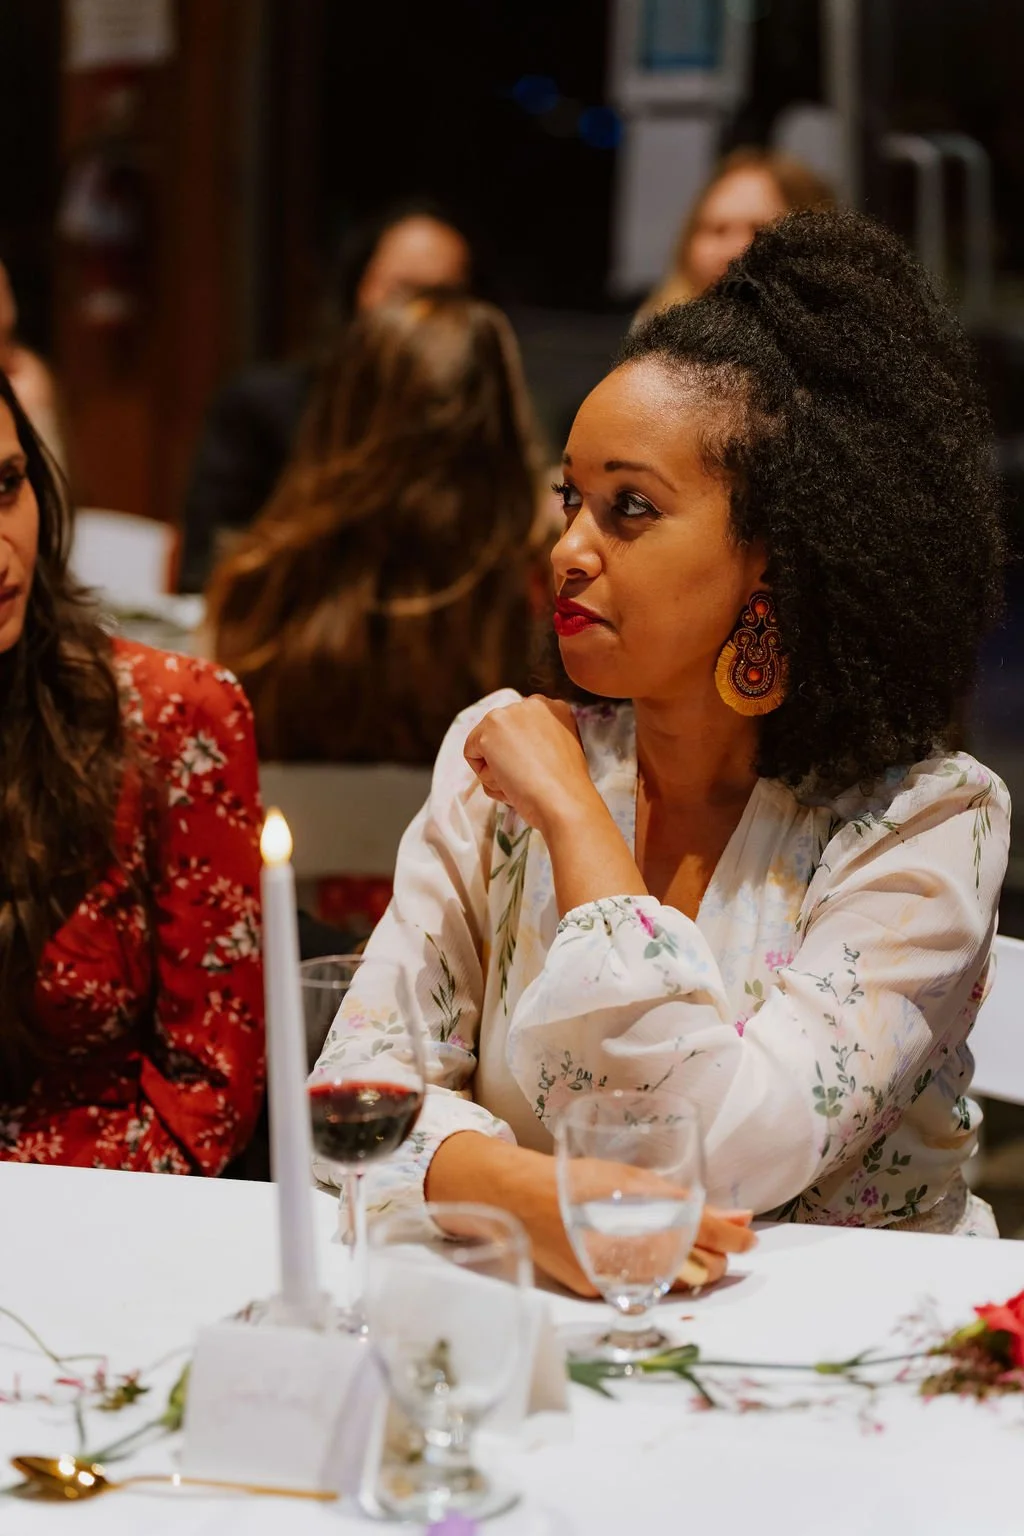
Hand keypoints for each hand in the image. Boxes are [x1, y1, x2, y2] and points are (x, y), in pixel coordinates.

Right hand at [425, 1133, 755, 1297]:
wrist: (521, 1200)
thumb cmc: (580, 1181)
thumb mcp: (635, 1181)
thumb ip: (686, 1203)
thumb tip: (741, 1218)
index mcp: (642, 1203)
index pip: (704, 1228)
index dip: (733, 1237)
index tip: (750, 1239)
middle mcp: (631, 1241)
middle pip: (698, 1266)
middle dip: (716, 1258)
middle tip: (719, 1245)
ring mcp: (616, 1272)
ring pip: (675, 1283)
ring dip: (691, 1271)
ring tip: (690, 1255)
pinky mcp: (601, 1290)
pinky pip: (642, 1289)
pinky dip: (656, 1278)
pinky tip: (653, 1263)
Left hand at [464, 695, 599, 834]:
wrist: (563, 801)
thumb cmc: (565, 788)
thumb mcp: (562, 750)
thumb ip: (541, 739)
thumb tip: (512, 749)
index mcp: (554, 708)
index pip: (521, 728)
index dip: (525, 755)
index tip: (539, 770)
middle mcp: (532, 703)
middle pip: (503, 735)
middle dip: (509, 759)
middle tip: (530, 778)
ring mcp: (509, 713)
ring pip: (487, 744)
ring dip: (498, 769)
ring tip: (522, 781)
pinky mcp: (489, 730)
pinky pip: (472, 754)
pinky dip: (484, 774)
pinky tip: (508, 779)